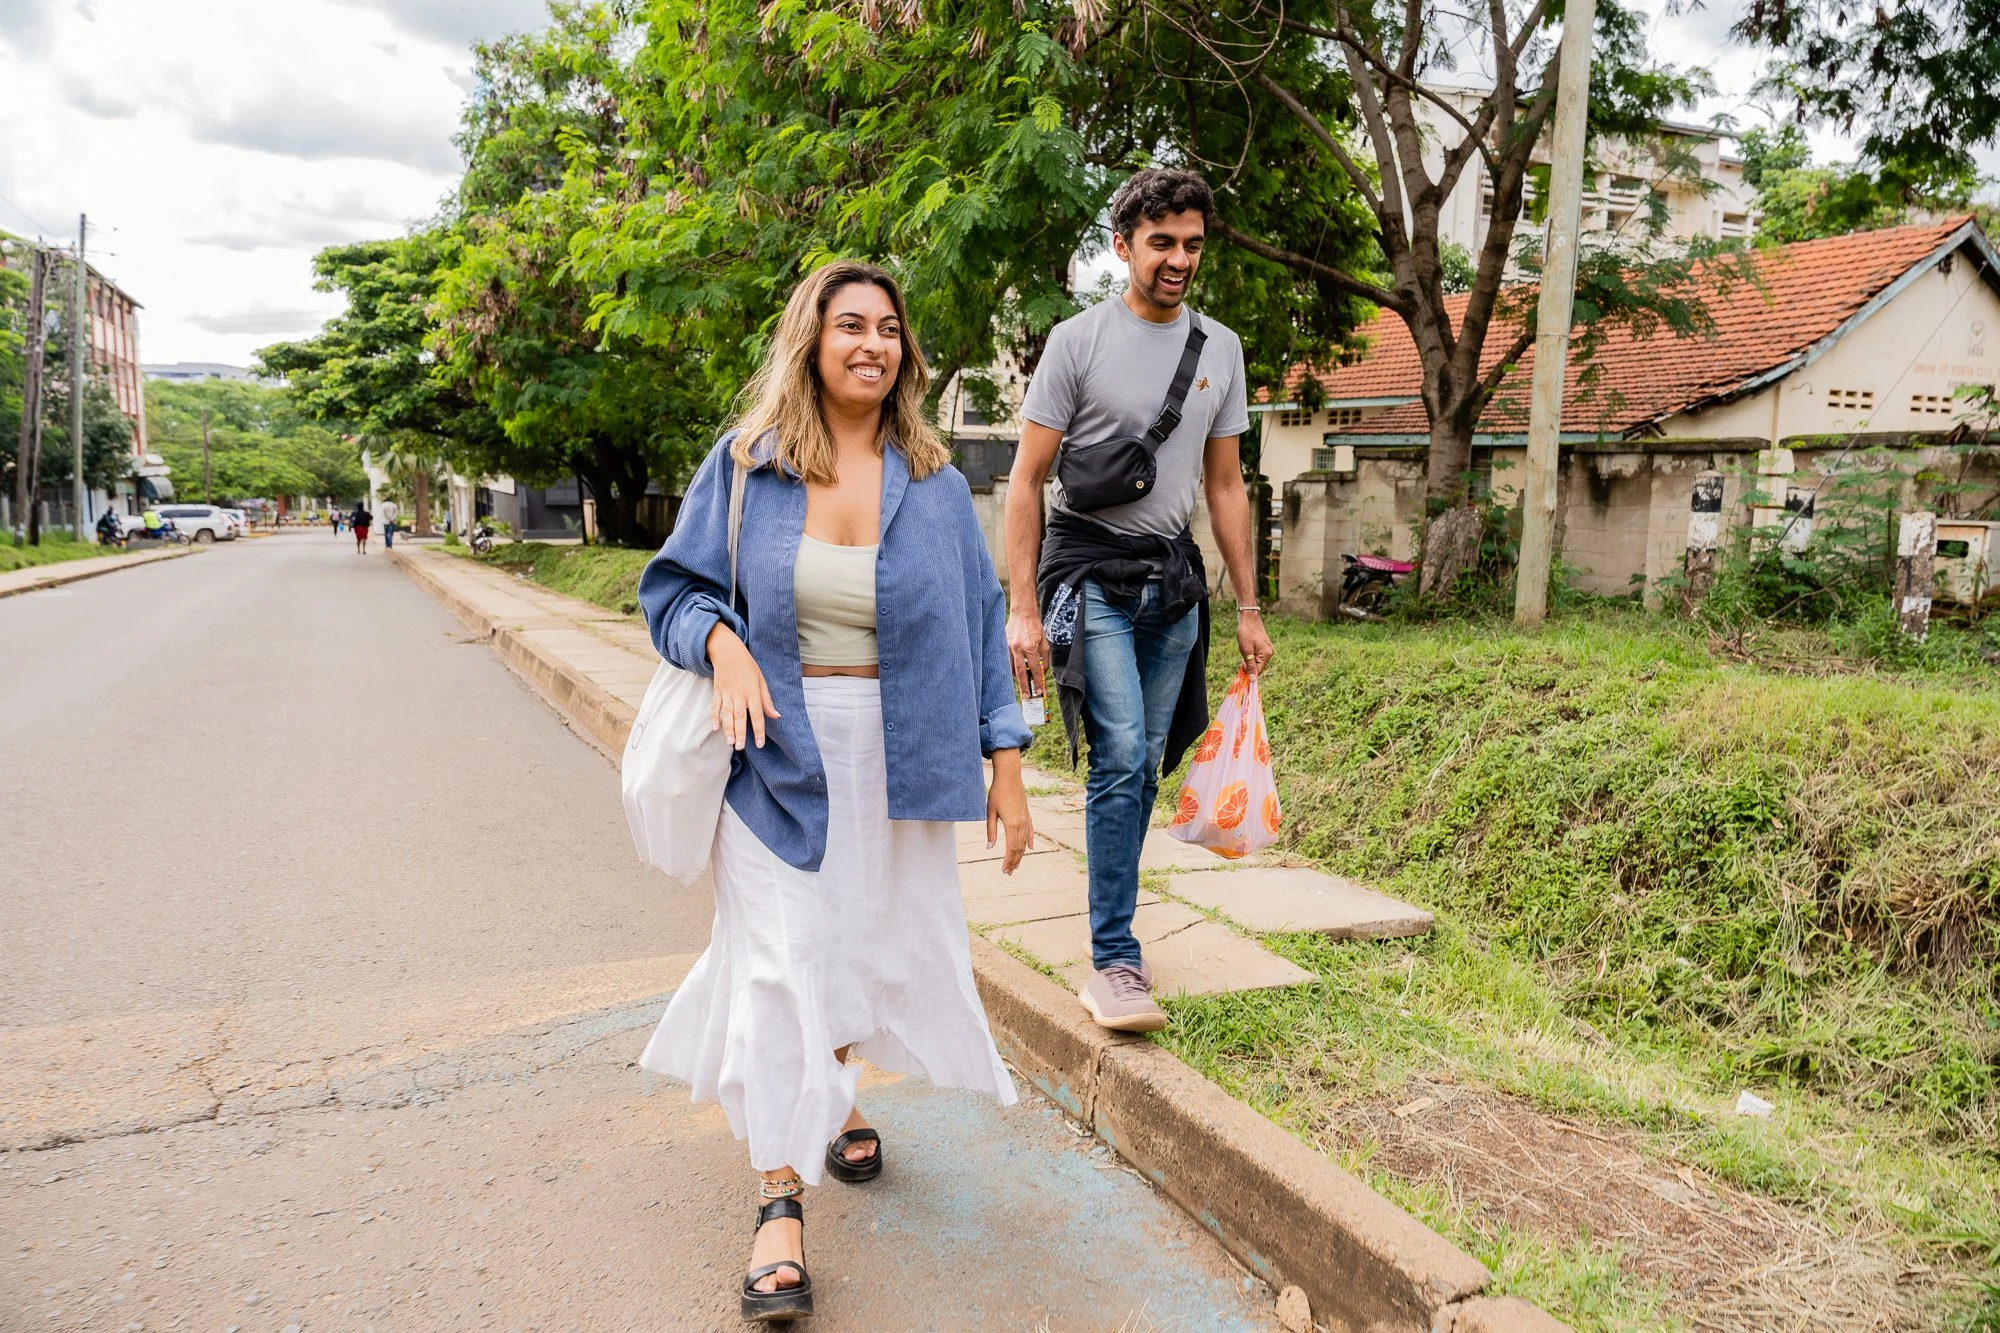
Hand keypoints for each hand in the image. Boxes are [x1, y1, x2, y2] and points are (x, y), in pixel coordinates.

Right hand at [707, 624, 779, 749]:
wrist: (728, 652)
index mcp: (753, 691)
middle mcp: (739, 694)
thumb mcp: (762, 680)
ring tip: (729, 742)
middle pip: (740, 716)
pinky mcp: (717, 691)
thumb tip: (776, 716)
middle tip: (740, 747)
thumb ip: (767, 700)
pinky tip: (714, 728)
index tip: (759, 743)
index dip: (759, 730)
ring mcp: (727, 693)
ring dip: (727, 728)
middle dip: (740, 732)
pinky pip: (715, 706)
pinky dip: (714, 716)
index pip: (757, 714)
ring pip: (726, 713)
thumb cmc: (748, 667)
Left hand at [985, 750, 1034, 873]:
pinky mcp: (1027, 815)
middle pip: (1019, 848)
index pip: (1011, 848)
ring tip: (1016, 865)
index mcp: (1011, 825)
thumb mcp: (990, 812)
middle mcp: (1021, 824)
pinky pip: (1030, 831)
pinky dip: (1030, 841)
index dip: (1008, 861)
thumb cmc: (997, 793)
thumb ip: (991, 830)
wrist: (1009, 777)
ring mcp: (1026, 820)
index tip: (1004, 870)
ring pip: (1024, 842)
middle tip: (1009, 873)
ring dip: (1020, 855)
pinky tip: (1030, 848)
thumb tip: (989, 847)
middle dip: (1014, 861)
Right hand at [1007, 610, 1048, 698]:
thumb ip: (1044, 658)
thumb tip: (1042, 672)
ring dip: (1017, 677)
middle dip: (1024, 686)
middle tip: (1027, 697)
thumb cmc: (1035, 627)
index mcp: (1030, 648)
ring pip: (1011, 668)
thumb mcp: (1044, 643)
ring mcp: (1008, 647)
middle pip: (1020, 673)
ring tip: (1022, 683)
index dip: (1037, 681)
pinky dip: (1010, 668)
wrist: (1022, 613)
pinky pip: (1006, 661)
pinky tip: (1014, 671)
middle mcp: (1018, 648)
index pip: (1035, 669)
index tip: (1039, 691)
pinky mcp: (1003, 645)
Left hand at [1237, 609, 1273, 677]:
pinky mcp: (1264, 646)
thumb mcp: (1246, 651)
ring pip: (1256, 661)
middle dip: (1248, 663)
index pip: (1258, 671)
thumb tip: (1253, 679)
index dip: (1249, 671)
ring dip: (1248, 658)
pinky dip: (1250, 654)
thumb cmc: (1246, 633)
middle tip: (1242, 653)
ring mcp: (1268, 649)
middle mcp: (1270, 653)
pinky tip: (1247, 646)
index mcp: (1267, 654)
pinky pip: (1256, 655)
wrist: (1248, 617)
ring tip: (1244, 647)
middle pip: (1258, 666)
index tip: (1240, 666)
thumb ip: (1250, 666)